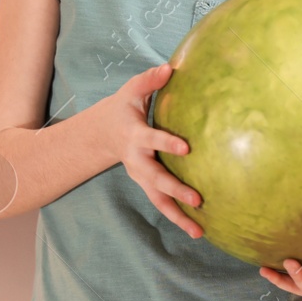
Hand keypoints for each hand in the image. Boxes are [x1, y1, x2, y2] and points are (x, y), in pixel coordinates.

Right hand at [88, 62, 201, 237]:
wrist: (102, 134)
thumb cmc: (124, 108)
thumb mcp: (132, 90)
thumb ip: (150, 80)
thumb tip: (170, 67)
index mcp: (135, 136)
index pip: (152, 139)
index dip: (167, 143)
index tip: (187, 148)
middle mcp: (137, 161)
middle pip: (156, 179)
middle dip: (176, 190)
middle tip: (198, 200)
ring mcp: (141, 177)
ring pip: (159, 201)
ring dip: (178, 217)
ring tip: (199, 232)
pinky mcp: (146, 186)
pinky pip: (162, 205)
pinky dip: (178, 218)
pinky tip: (198, 230)